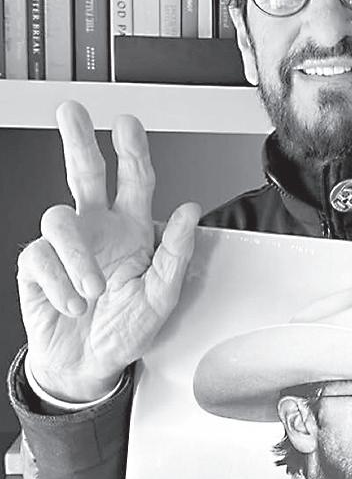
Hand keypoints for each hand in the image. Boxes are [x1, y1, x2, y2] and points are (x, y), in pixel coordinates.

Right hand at [17, 100, 200, 401]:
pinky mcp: (37, 265)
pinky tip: (73, 304)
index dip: (133, 151)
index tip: (128, 124)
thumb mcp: (162, 299)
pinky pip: (41, 258)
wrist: (89, 365)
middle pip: (84, 172)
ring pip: (59, 217)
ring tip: (93, 291)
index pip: (134, 181)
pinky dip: (60, 284)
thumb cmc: (125, 330)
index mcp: (131, 230)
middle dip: (78, 140)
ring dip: (78, 257)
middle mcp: (97, 229)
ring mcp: (64, 246)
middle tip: (72, 113)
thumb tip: (187, 212)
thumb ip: (175, 255)